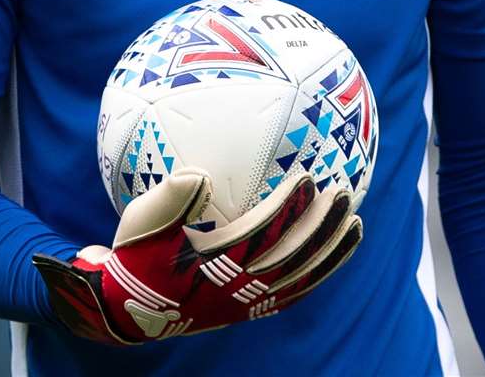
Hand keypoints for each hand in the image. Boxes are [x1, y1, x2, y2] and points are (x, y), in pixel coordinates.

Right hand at [33, 169, 361, 344]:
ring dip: (330, 249)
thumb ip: (170, 199)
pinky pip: (296, 292)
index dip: (287, 208)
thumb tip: (199, 174)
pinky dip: (320, 272)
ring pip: (301, 277)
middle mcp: (237, 290)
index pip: (262, 235)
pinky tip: (337, 252)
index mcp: (213, 267)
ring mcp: (247, 304)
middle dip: (321, 225)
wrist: (128, 309)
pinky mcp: (251, 310)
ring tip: (355, 221)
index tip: (308, 177)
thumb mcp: (141, 225)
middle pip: (292, 257)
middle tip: (344, 192)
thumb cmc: (136, 257)